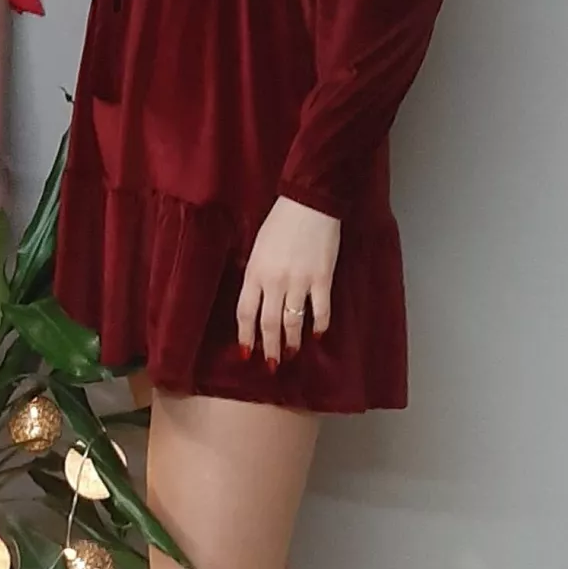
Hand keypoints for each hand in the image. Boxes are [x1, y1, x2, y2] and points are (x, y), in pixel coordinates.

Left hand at [236, 196, 340, 368]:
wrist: (308, 204)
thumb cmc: (280, 222)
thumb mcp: (258, 247)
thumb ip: (256, 273)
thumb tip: (256, 298)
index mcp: (254, 272)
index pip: (245, 312)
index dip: (245, 336)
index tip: (246, 352)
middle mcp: (274, 281)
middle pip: (269, 323)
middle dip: (269, 346)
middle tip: (271, 364)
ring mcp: (299, 282)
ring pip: (294, 321)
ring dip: (292, 341)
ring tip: (291, 353)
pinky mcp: (322, 279)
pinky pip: (321, 310)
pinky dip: (320, 325)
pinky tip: (318, 334)